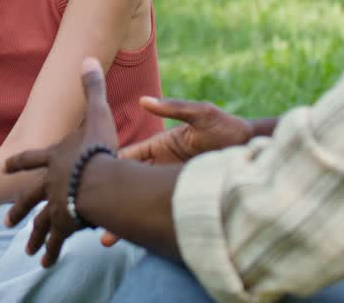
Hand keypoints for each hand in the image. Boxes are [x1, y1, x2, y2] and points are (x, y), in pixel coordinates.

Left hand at [3, 58, 118, 267]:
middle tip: (6, 221)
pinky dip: (53, 251)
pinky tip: (48, 262)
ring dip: (34, 236)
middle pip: (29, 197)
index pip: (30, 158)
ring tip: (28, 251)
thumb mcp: (96, 113)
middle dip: (19, 208)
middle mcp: (48, 183)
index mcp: (53, 158)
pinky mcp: (66, 224)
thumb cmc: (97, 148)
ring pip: (40, 223)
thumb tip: (88, 58)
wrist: (99, 182)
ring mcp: (55, 205)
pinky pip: (57, 241)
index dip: (18, 162)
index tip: (5, 167)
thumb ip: (91, 88)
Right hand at [99, 98, 252, 247]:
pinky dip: (148, 225)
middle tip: (92, 214)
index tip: (89, 175)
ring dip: (126, 220)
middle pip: (131, 185)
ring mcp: (173, 185)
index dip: (110, 165)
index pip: (129, 156)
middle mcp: (162, 167)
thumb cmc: (228, 127)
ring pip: (143, 204)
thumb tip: (144, 100)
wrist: (254, 150)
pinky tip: (136, 241)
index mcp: (161, 146)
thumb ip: (174, 108)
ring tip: (106, 239)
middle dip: (113, 199)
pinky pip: (163, 213)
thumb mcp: (201, 114)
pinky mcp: (185, 200)